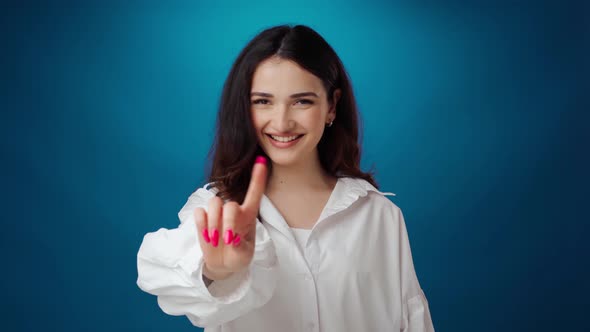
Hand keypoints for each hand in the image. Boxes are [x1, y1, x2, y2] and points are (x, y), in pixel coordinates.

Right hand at [194, 156, 267, 279]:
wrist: (224, 265)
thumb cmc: (239, 256)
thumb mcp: (244, 255)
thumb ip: (239, 246)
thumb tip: (229, 237)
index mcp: (249, 215)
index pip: (254, 193)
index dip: (258, 178)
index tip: (261, 161)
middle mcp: (234, 210)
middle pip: (229, 203)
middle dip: (228, 221)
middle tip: (227, 239)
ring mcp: (217, 214)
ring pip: (213, 203)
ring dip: (213, 222)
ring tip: (215, 240)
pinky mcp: (203, 219)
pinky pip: (199, 213)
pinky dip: (202, 224)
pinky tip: (207, 236)